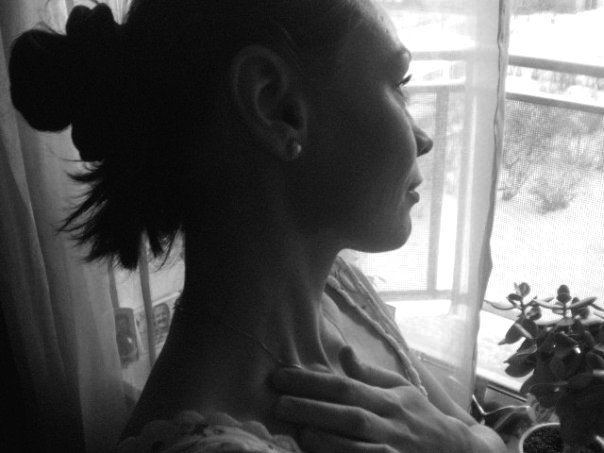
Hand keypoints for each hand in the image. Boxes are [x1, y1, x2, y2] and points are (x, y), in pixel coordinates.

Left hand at [271, 347, 471, 452]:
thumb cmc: (421, 418)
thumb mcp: (401, 389)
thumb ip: (370, 373)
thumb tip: (342, 351)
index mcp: (388, 400)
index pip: (345, 387)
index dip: (312, 382)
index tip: (281, 378)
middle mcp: (390, 425)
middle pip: (348, 415)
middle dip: (312, 409)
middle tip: (279, 404)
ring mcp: (392, 452)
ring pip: (356, 446)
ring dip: (325, 440)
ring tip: (297, 433)